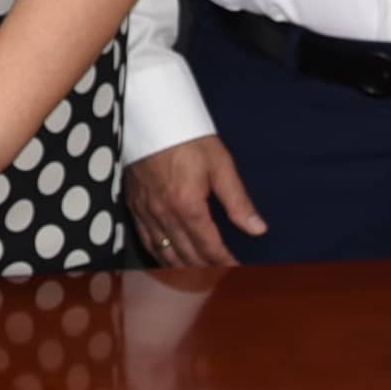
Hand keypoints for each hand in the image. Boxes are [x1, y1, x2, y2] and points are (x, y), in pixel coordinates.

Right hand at [125, 136, 259, 271]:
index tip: (238, 267)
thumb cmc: (187, 135)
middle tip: (222, 275)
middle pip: (187, 255)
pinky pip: (145, 240)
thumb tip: (257, 228)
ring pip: (164, 253)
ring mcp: (146, 211)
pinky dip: (159, 255)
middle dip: (207, 268)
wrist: (150, 114)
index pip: (209, 247)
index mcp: (188, 205)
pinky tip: (168, 259)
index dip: (226, 261)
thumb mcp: (220, 164)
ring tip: (200, 273)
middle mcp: (164, 214)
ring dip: (183, 267)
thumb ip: (238, 201)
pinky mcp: (133, 204)